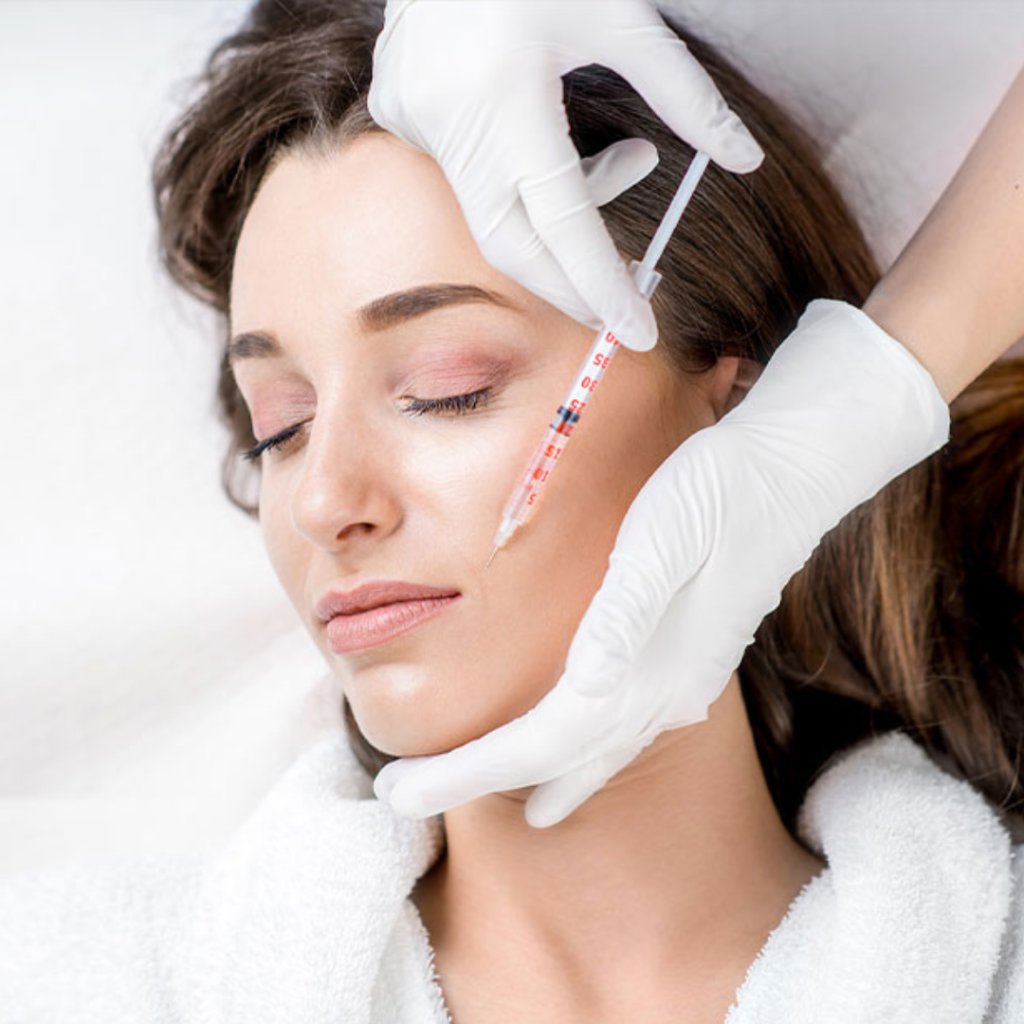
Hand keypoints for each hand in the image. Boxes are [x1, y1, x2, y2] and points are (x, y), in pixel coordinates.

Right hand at [367, 0, 764, 353]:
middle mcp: (450, 119)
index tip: (636, 332)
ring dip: (562, 218)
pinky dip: (520, 179)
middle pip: (514, 245)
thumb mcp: (622, 16)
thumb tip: (745, 160)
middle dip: (572, 283)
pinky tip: (548, 132)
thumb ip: (686, 95)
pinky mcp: (397, 113)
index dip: (600, 284)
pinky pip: (469, 176)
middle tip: (628, 297)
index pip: (561, 221)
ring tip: (630, 162)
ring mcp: (415, 119)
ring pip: (494, 215)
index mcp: (505, 94)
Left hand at [372, 300, 950, 826]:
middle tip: (405, 800)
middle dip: (480, 782)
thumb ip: (624, 617)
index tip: (396, 790)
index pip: (538, 744)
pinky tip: (590, 752)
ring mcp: (683, 680)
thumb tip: (587, 686)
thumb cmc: (717, 493)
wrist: (792, 473)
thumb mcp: (664, 539)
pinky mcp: (690, 659)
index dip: (465, 771)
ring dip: (547, 781)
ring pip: (601, 754)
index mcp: (645, 665)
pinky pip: (626, 729)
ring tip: (520, 810)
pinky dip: (591, 753)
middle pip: (560, 763)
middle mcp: (665, 690)